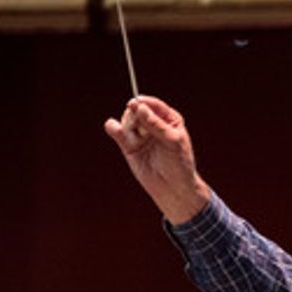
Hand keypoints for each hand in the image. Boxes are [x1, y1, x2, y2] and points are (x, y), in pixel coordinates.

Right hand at [104, 96, 210, 224]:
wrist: (172, 188)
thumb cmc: (178, 163)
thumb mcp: (172, 142)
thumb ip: (156, 124)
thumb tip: (139, 107)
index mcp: (169, 119)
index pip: (154, 105)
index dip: (144, 103)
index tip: (135, 104)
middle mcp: (153, 124)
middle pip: (137, 110)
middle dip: (135, 116)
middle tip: (139, 128)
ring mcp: (140, 134)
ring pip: (127, 120)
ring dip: (128, 125)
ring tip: (137, 139)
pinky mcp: (129, 145)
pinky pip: (118, 132)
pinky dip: (114, 128)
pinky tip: (112, 127)